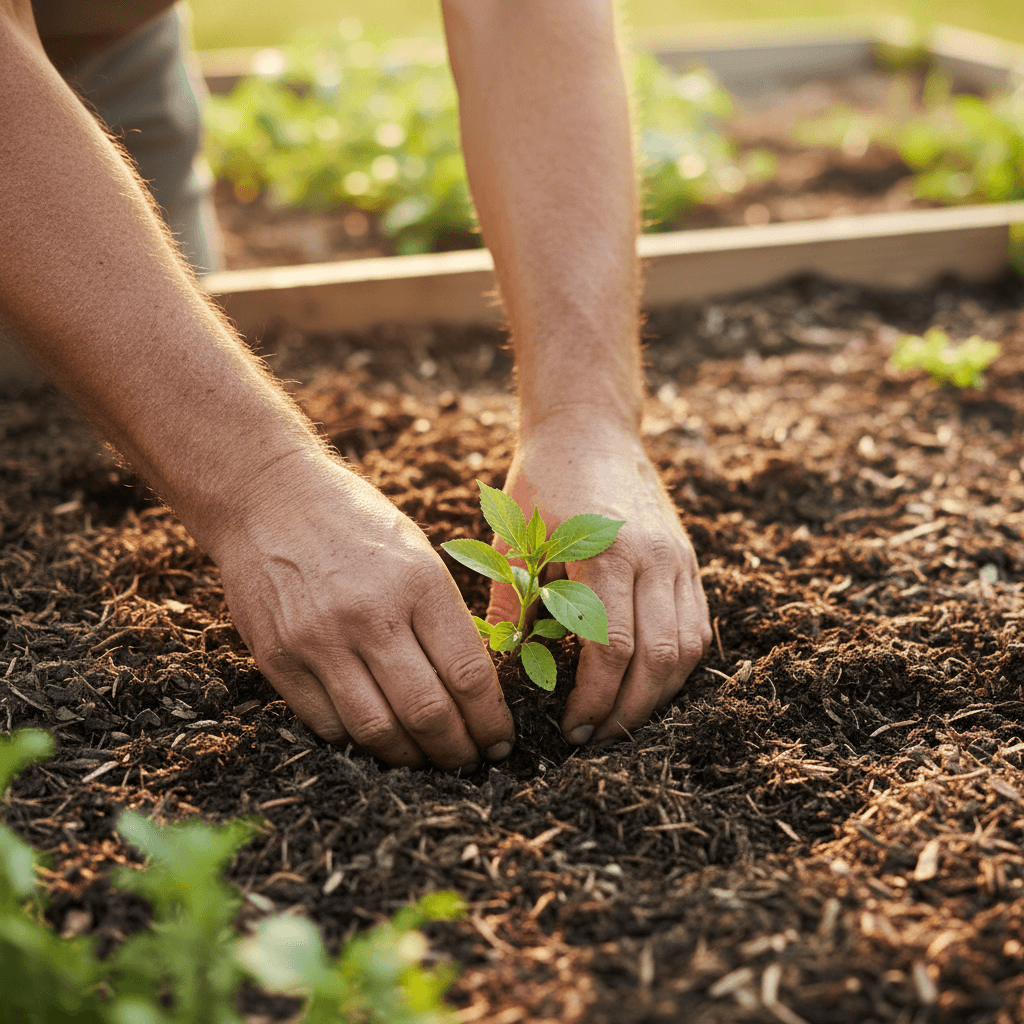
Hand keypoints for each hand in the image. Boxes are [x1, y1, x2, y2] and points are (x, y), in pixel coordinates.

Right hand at [209, 454, 514, 769]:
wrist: (267, 498)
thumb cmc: (355, 522)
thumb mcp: (417, 553)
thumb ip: (443, 616)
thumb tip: (474, 689)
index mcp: (418, 583)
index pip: (468, 675)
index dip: (490, 720)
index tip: (500, 739)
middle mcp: (370, 615)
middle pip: (428, 713)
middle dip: (458, 751)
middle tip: (470, 762)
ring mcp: (319, 640)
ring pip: (376, 731)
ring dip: (410, 758)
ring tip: (427, 760)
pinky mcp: (279, 659)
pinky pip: (327, 725)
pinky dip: (358, 742)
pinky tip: (376, 737)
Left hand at [487, 412, 710, 745]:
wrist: (589, 426)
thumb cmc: (541, 479)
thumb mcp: (513, 535)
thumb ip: (511, 600)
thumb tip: (507, 667)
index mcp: (603, 551)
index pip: (609, 648)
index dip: (593, 699)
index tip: (569, 728)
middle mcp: (652, 556)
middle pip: (656, 658)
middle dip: (627, 712)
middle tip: (594, 738)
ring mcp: (678, 557)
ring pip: (687, 648)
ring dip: (658, 696)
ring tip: (622, 721)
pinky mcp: (690, 558)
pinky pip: (697, 626)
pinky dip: (678, 665)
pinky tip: (649, 684)